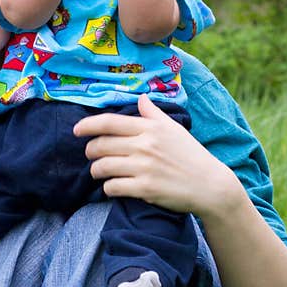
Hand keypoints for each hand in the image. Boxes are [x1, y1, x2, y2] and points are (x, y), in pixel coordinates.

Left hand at [73, 94, 242, 218]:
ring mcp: (144, 168)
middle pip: (101, 145)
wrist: (210, 185)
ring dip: (96, 171)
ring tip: (98, 172)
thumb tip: (141, 98)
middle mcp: (145, 145)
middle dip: (90, 151)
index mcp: (150, 128)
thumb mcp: (175, 129)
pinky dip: (108, 188)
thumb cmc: (191, 156)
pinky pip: (113, 187)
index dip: (87, 126)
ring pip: (103, 167)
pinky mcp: (145, 189)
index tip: (76, 130)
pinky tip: (112, 187)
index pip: (109, 123)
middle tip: (91, 155)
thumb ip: (154, 114)